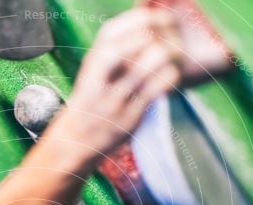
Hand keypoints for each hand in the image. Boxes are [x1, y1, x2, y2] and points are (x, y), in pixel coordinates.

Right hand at [61, 0, 231, 156]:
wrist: (76, 140)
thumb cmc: (91, 98)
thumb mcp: (94, 69)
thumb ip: (114, 47)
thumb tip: (142, 17)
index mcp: (92, 61)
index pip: (115, 29)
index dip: (142, 18)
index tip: (162, 18)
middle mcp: (101, 77)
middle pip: (139, 40)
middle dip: (163, 34)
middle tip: (175, 39)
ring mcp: (115, 98)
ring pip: (151, 62)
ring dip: (170, 55)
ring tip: (175, 58)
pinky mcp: (130, 116)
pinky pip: (157, 87)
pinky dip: (170, 77)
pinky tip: (170, 76)